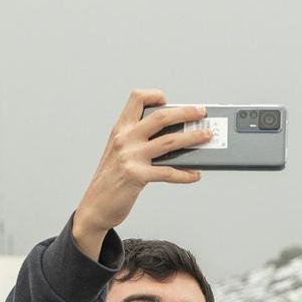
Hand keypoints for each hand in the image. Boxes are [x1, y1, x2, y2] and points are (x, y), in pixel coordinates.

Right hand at [69, 90, 215, 249]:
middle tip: (202, 113)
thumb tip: (175, 136)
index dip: (154, 96)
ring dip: (193, 138)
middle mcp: (125, 138)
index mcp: (120, 128)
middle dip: (186, 112)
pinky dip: (185, 174)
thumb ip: (140, 140)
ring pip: (170, 141)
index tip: (168, 101)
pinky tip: (195, 174)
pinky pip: (168, 172)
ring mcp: (130, 156)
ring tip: (207, 137)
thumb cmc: (111, 178)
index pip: (137, 98)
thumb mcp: (120, 151)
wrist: (94, 205)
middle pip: (161, 116)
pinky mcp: (136, 176)